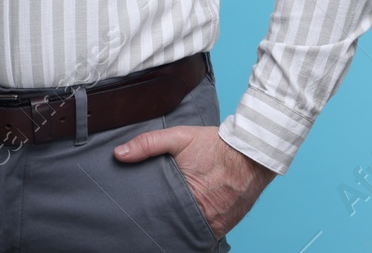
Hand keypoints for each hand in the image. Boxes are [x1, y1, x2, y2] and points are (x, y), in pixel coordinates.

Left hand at [114, 125, 275, 238]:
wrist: (253, 153)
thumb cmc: (215, 145)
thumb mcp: (179, 137)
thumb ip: (148, 144)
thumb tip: (119, 154)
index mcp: (184, 195)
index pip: (157, 214)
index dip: (147, 212)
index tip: (139, 209)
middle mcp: (200, 215)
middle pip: (171, 225)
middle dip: (162, 220)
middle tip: (153, 212)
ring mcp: (214, 224)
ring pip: (188, 231)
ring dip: (180, 224)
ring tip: (169, 216)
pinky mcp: (224, 227)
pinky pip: (204, 233)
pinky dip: (196, 227)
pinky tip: (187, 218)